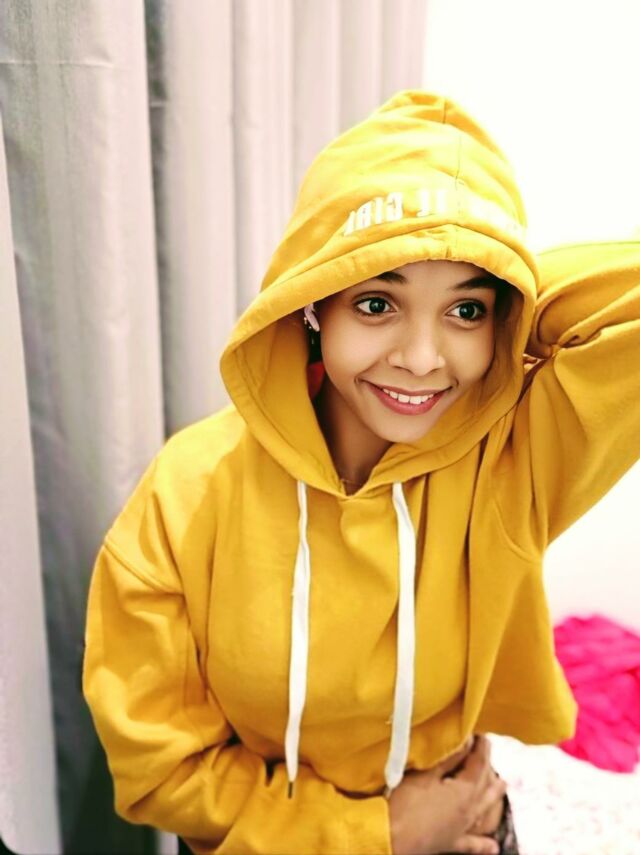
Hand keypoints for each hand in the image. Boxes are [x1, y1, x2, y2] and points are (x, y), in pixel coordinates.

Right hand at [389, 734, 505, 853]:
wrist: (391, 838)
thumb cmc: (407, 805)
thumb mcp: (425, 776)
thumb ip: (448, 759)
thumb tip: (466, 742)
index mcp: (465, 793)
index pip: (479, 765)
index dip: (481, 749)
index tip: (481, 735)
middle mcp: (469, 812)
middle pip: (486, 786)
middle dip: (488, 767)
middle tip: (487, 752)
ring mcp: (462, 829)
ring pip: (485, 811)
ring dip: (493, 797)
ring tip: (503, 786)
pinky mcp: (451, 843)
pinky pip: (473, 844)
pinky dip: (484, 844)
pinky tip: (494, 847)